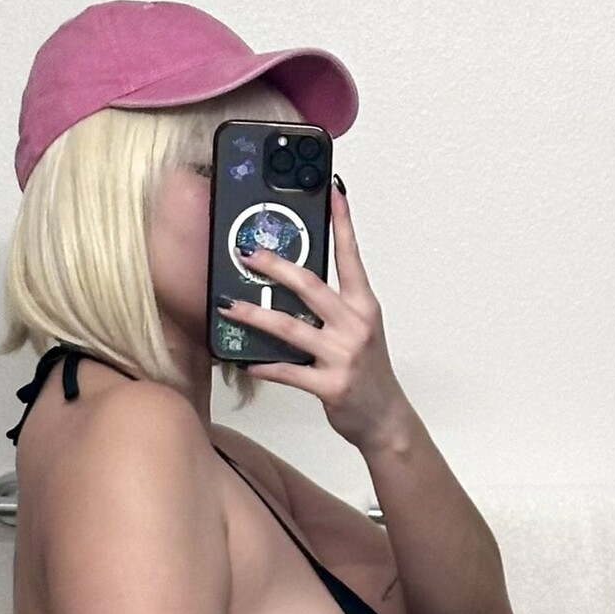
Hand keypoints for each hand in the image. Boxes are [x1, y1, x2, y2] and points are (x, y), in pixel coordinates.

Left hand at [219, 179, 411, 451]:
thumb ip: (333, 307)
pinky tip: (246, 360)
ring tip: (229, 307)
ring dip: (256, 315)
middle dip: (276, 266)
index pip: (350, 257)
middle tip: (248, 254)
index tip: (332, 195)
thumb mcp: (358, 331)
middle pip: (310, 286)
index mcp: (364, 306)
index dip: (342, 224)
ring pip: (291, 328)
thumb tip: (294, 284)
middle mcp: (355, 325)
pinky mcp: (331, 385)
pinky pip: (289, 371)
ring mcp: (343, 355)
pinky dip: (265, 365)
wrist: (385, 418)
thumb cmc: (367, 372)